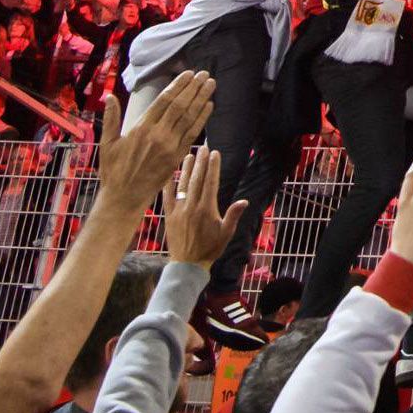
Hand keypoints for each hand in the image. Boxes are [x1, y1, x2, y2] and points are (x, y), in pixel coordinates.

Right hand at [98, 72, 213, 210]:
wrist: (124, 196)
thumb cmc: (113, 170)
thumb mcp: (107, 143)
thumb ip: (111, 119)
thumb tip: (109, 97)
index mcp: (140, 128)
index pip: (164, 101)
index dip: (178, 86)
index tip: (189, 74)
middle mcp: (157, 134)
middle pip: (180, 106)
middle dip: (194, 88)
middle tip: (205, 74)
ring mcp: (169, 146)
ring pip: (189, 117)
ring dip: (202, 99)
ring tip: (210, 84)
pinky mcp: (177, 156)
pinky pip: (193, 133)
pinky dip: (202, 118)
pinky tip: (209, 106)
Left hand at [162, 148, 245, 267]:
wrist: (187, 264)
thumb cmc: (210, 248)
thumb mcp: (226, 233)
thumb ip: (233, 215)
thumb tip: (244, 201)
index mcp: (207, 210)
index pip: (211, 183)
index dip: (213, 167)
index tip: (215, 154)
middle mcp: (192, 207)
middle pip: (197, 180)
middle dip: (200, 162)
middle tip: (203, 148)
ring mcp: (179, 210)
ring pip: (182, 185)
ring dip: (186, 169)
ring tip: (189, 155)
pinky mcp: (169, 215)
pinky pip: (167, 197)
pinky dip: (168, 185)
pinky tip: (169, 175)